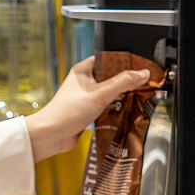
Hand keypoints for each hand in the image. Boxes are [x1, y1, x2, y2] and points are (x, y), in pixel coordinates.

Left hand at [25, 57, 149, 161]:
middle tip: (143, 83)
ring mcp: (86, 96)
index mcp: (83, 70)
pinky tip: (126, 111)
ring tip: (138, 96)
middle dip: (126, 81)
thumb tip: (142, 74)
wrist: (51, 135)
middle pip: (111, 76)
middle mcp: (84, 81)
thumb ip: (122, 83)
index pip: (108, 59)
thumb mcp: (100, 94)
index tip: (140, 66)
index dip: (124, 62)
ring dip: (122, 96)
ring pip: (110, 92)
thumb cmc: (66, 112)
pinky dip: (116, 108)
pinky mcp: (87, 110)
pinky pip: (106, 106)